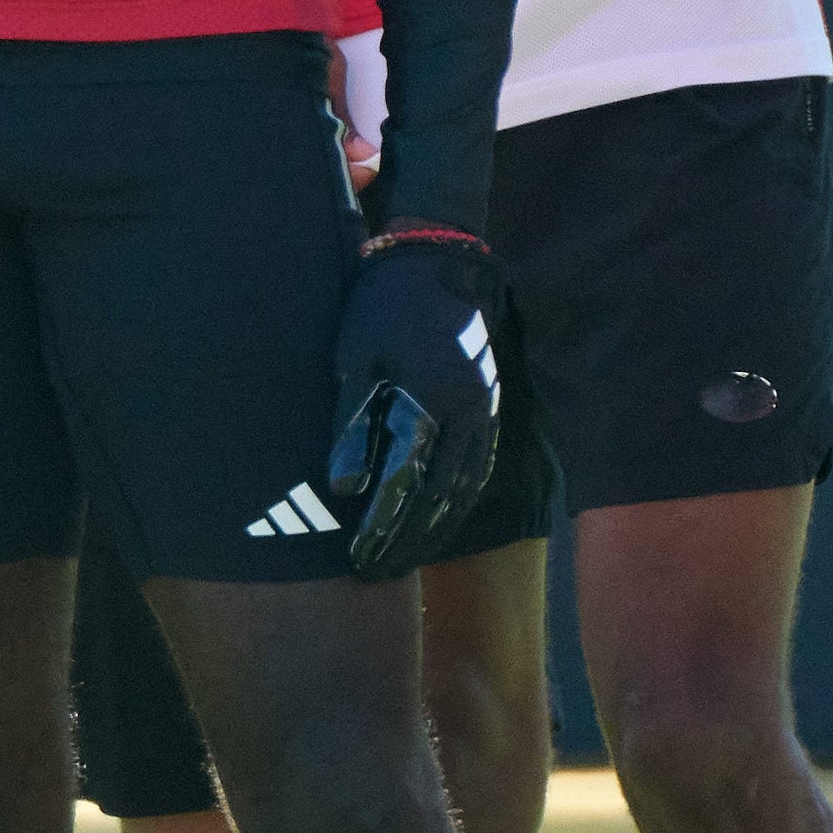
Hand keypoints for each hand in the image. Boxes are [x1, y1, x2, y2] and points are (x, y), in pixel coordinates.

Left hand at [322, 227, 509, 576]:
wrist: (436, 260)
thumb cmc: (382, 307)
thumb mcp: (355, 361)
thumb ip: (351, 426)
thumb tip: (344, 490)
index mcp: (430, 400)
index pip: (406, 482)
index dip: (381, 525)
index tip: (358, 557)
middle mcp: (467, 412)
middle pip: (439, 496)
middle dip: (407, 540)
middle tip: (377, 572)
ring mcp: (484, 410)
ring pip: (464, 488)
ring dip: (435, 530)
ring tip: (404, 560)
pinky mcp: (489, 405)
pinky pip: (477, 468)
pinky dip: (457, 502)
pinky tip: (438, 521)